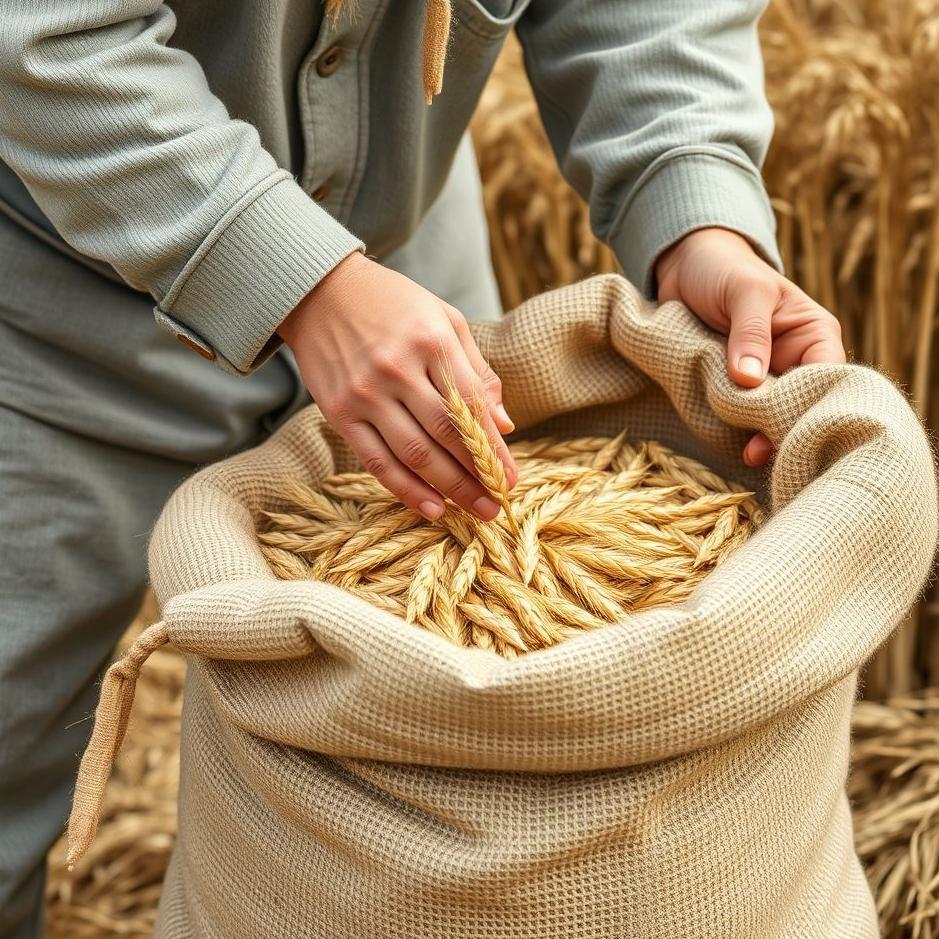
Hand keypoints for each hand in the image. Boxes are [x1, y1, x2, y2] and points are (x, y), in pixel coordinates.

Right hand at [277, 251, 516, 520]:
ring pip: (413, 454)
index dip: (494, 448)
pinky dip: (405, 489)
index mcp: (431, 341)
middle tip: (497, 506)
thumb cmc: (393, 305)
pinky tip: (431, 508)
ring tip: (475, 511)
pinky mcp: (339, 413)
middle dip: (476, 476)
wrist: (320, 292)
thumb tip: (503, 425)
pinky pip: (375, 460)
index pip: (471, 406)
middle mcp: (398, 369)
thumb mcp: (445, 320)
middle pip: (445, 435)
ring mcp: (365, 393)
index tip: (510, 478)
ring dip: (449, 489)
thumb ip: (476, 371)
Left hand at [655, 228, 844, 466]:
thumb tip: (749, 379)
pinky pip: (736, 413)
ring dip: (754, 433)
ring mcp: (763, 378)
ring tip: (745, 456)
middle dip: (780, 429)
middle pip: (798, 406)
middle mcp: (794, 362)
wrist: (683, 266)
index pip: (827, 378)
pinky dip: (731, 427)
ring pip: (767, 416)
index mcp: (813, 336)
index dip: (811, 406)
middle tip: (757, 454)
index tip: (786, 430)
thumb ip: (750, 331)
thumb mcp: (744, 290)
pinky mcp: (731, 387)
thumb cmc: (723, 269)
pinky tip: (725, 444)